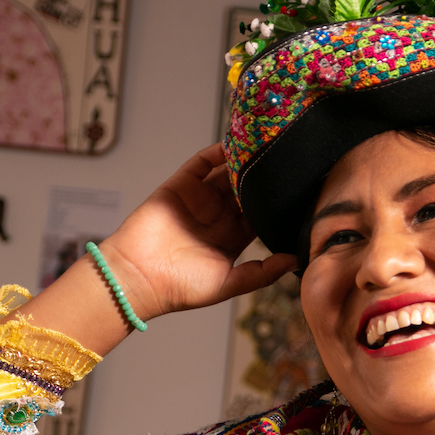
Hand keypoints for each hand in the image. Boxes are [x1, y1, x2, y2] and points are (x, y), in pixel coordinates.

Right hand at [10, 145, 296, 355]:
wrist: (138, 278)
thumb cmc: (179, 288)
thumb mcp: (229, 284)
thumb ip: (262, 273)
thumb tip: (294, 260)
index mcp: (231, 239)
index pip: (259, 215)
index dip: (275, 204)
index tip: (296, 192)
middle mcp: (216, 216)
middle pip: (245, 191)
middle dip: (262, 179)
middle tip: (285, 163)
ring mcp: (199, 199)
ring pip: (227, 174)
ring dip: (243, 162)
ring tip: (263, 147)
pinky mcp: (181, 186)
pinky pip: (202, 164)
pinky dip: (218, 153)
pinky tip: (234, 145)